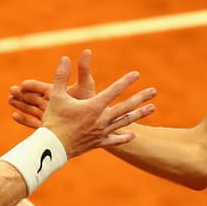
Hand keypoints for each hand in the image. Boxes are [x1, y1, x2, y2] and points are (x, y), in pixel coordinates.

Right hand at [8, 49, 98, 128]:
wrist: (96, 125)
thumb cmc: (91, 103)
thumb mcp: (85, 85)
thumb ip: (83, 69)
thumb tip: (87, 50)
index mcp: (59, 93)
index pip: (42, 89)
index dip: (33, 86)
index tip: (23, 84)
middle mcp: (53, 104)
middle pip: (34, 98)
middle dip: (23, 94)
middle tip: (12, 91)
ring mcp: (50, 117)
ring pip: (32, 110)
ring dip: (21, 105)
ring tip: (10, 100)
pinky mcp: (49, 128)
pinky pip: (34, 124)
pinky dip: (24, 120)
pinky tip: (14, 116)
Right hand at [40, 50, 155, 157]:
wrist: (52, 147)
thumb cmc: (53, 120)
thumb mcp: (56, 95)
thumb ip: (61, 76)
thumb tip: (65, 58)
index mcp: (94, 107)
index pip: (114, 90)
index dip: (126, 81)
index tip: (137, 74)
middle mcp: (101, 120)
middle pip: (126, 107)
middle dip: (141, 98)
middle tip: (154, 91)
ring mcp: (101, 132)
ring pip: (124, 122)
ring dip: (139, 115)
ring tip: (152, 108)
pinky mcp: (98, 143)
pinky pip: (115, 140)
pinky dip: (124, 137)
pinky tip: (134, 135)